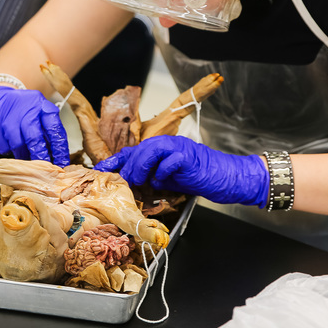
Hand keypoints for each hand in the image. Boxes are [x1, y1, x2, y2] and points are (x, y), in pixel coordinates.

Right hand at [0, 87, 69, 165]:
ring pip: (18, 145)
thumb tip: (56, 155)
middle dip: (41, 157)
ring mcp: (9, 117)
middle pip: (35, 139)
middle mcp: (26, 110)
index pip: (55, 129)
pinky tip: (10, 146)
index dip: (60, 149)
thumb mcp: (36, 112)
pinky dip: (8, 150)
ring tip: (25, 158)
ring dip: (23, 156)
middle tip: (44, 170)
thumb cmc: (19, 108)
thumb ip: (45, 130)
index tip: (62, 163)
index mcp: (41, 106)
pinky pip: (4, 146)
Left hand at [94, 135, 268, 206]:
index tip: (101, 168)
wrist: (226, 178)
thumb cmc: (199, 178)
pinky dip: (163, 172)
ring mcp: (181, 148)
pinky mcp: (190, 157)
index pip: (136, 149)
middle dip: (129, 164)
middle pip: (142, 147)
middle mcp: (170, 144)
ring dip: (142, 165)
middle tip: (125, 180)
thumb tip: (132, 183)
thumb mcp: (170, 178)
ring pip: (153, 148)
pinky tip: (163, 183)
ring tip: (138, 180)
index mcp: (164, 148)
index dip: (117, 158)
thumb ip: (153, 177)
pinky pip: (171, 160)